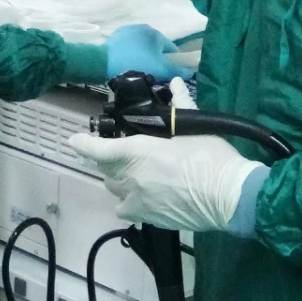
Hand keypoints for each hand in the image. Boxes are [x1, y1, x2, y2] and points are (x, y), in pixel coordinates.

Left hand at [68, 79, 264, 232]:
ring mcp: (138, 199)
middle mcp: (131, 177)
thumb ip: (181, 105)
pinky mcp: (149, 217)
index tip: (73, 141)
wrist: (228, 195)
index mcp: (138, 151)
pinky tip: (138, 197)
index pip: (99, 149)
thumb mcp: (194, 128)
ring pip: (114, 189)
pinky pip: (126, 209)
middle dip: (108, 160)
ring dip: (118, 179)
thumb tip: (176, 83)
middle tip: (120, 152)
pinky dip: (127, 202)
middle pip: (106, 169)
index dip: (83, 144)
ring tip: (131, 173)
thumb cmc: (210, 157)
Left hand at [105, 24, 192, 81]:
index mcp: (156, 33)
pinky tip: (126, 64)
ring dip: (143, 56)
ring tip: (137, 70)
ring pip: (142, 46)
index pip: (171, 49)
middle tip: (151, 74)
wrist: (104, 63)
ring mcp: (128, 30)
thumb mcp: (161, 70)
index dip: (172, 62)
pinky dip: (130, 53)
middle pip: (156, 47)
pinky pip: (129, 46)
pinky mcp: (115, 36)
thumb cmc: (137, 65)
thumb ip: (178, 71)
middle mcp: (143, 27)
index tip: (166, 74)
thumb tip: (191, 71)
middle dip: (156, 59)